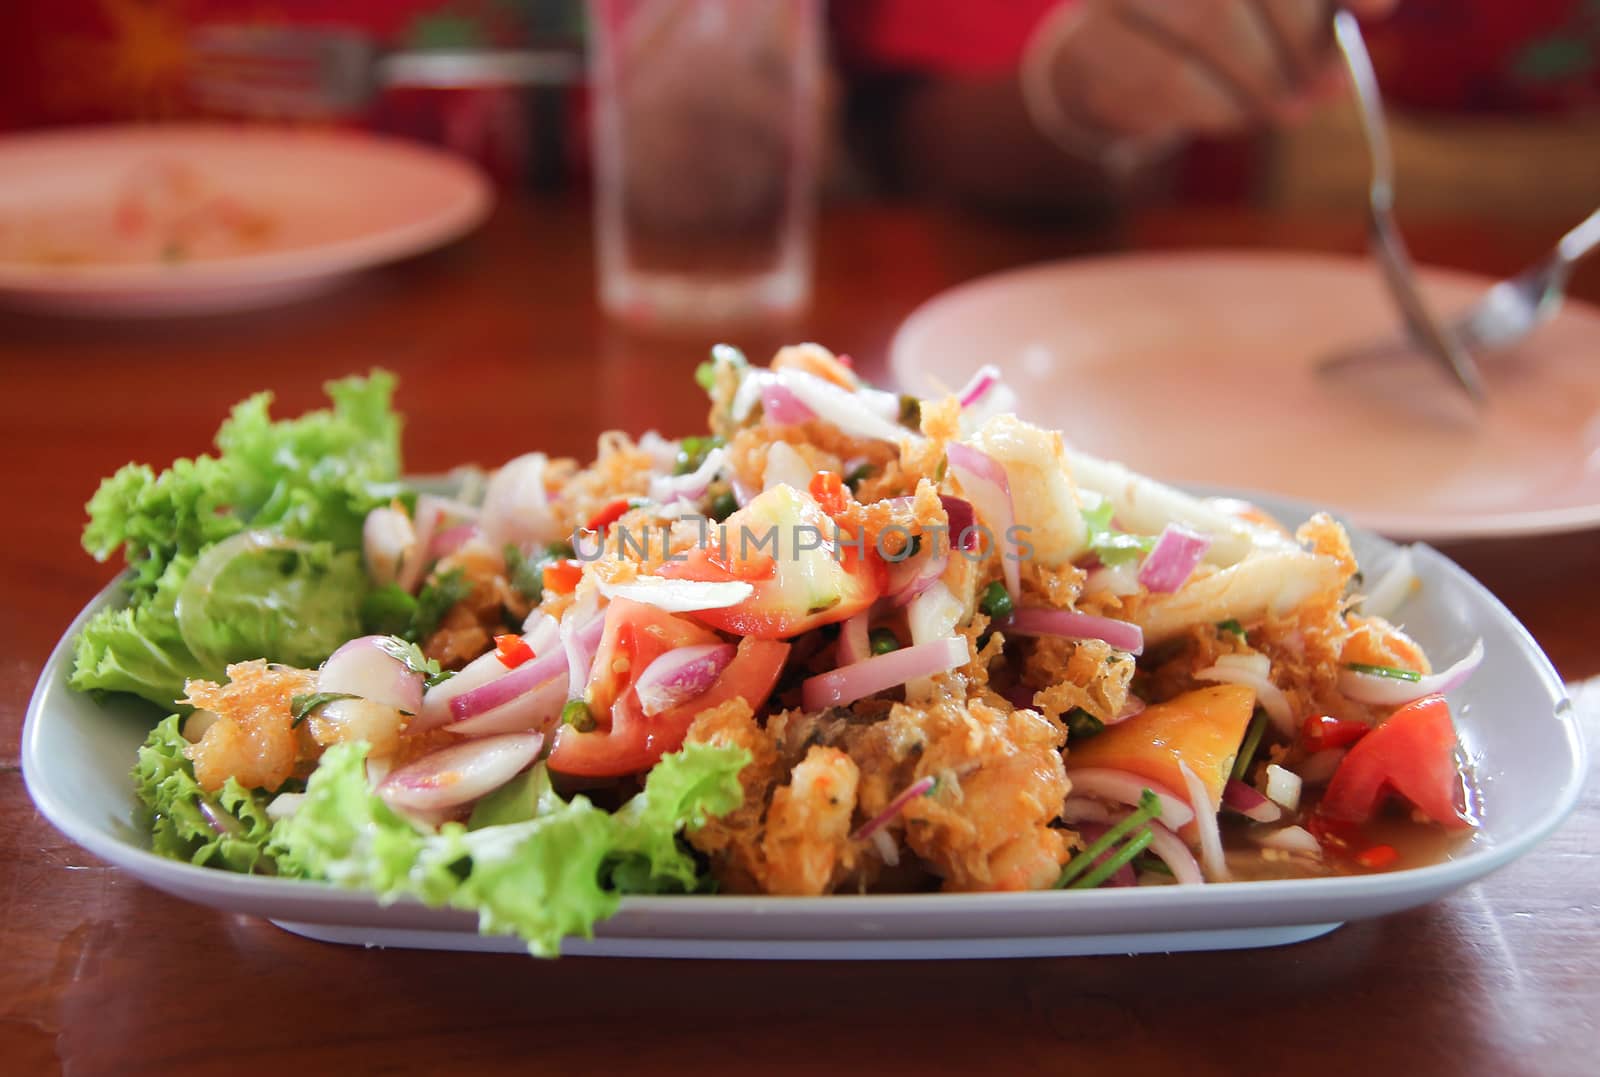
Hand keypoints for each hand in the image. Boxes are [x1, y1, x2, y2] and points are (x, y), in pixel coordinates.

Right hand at [1026, 0, 1397, 147]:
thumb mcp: (1271, 3)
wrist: (1116, 58)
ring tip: (1289, 108)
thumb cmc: (1211, 19)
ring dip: (1263, 79)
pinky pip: (1171, 78)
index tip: (1380, 11)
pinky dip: (1220, 107)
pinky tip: (1238, 115)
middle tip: (1325, 84)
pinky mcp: (1091, 40)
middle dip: (1301, 38)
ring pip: (1210, 23)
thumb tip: (1376, 9)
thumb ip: (1322, 1)